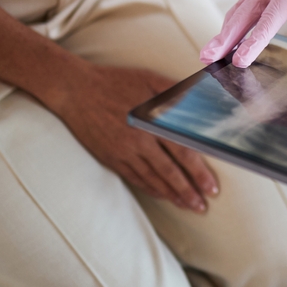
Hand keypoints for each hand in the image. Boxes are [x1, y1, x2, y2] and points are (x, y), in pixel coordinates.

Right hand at [52, 62, 219, 211]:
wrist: (75, 90)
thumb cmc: (116, 81)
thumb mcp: (149, 79)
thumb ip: (176, 92)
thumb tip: (204, 100)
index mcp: (151, 122)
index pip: (182, 152)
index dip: (198, 172)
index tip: (211, 188)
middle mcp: (138, 141)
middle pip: (169, 172)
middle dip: (188, 191)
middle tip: (202, 207)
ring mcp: (123, 152)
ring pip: (152, 179)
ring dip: (171, 195)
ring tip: (187, 206)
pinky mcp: (110, 158)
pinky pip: (134, 178)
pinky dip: (150, 188)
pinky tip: (162, 195)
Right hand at [200, 0, 286, 67]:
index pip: (270, 17)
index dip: (254, 40)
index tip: (241, 60)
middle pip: (244, 13)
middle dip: (225, 37)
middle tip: (207, 57)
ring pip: (239, 11)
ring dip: (223, 33)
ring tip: (209, 55)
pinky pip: (243, 10)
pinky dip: (232, 26)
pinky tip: (224, 42)